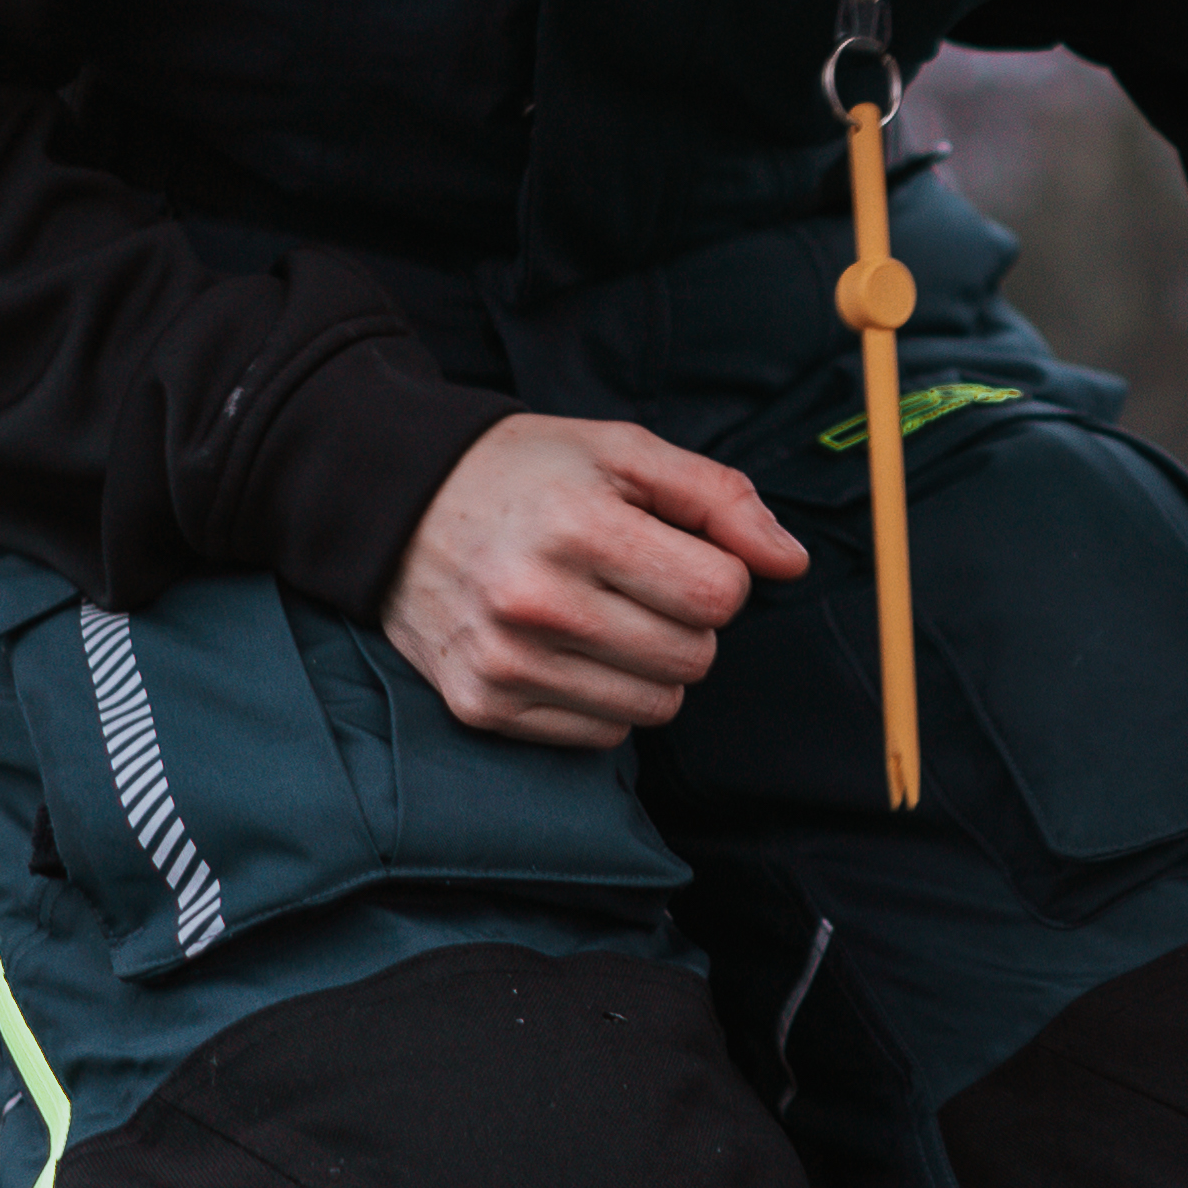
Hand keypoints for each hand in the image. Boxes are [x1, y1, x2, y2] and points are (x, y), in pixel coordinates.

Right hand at [381, 416, 807, 745]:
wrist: (396, 507)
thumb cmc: (527, 474)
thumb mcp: (625, 453)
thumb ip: (720, 498)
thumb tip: (791, 563)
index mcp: (579, 527)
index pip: (719, 594)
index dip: (717, 571)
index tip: (677, 549)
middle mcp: (536, 603)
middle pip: (694, 657)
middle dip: (686, 620)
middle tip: (635, 580)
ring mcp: (505, 663)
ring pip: (656, 705)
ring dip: (650, 665)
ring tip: (602, 612)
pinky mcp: (484, 707)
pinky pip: (603, 734)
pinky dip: (604, 696)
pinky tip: (566, 646)